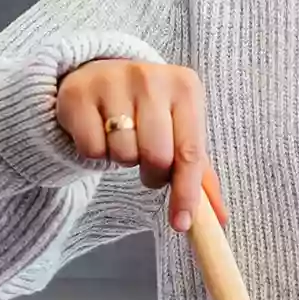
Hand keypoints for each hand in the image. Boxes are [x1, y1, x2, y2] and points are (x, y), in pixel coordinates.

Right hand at [55, 59, 227, 233]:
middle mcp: (151, 78)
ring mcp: (113, 81)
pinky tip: (100, 134)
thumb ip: (199, 172)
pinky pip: (92, 149)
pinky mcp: (78, 94)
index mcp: (185, 86)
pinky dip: (96, 153)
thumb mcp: (180, 129)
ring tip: (123, 141)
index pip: (190, 151)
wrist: (100, 76)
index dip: (187, 192)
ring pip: (123, 153)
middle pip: (156, 156)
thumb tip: (219, 218)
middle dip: (153, 174)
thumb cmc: (149, 110)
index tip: (181, 224)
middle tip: (148, 167)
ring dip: (123, 160)